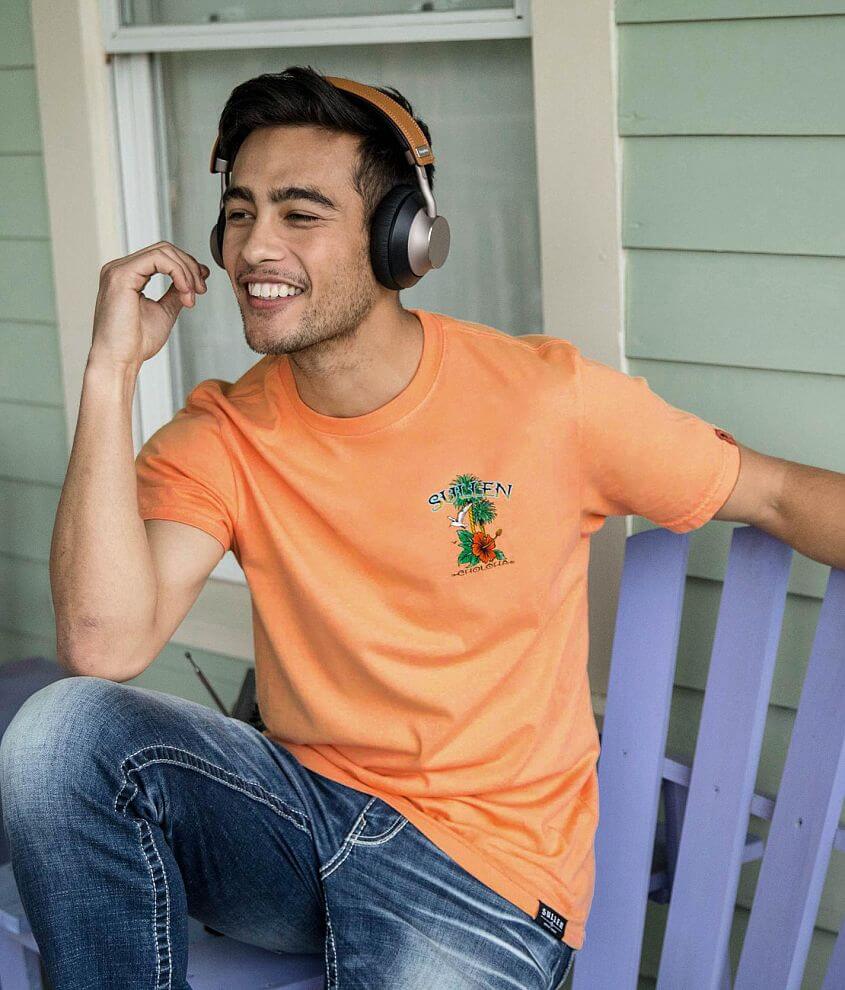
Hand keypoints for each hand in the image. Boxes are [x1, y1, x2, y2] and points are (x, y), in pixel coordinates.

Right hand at [89, 241, 209, 370]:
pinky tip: (185, 292)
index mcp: (127, 276)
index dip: (187, 266)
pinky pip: (158, 260)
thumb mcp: (164, 312)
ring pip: (163, 251)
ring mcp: (118, 270)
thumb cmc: (136, 343)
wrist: (119, 361)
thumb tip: (192, 279)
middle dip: (190, 267)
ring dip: (186, 272)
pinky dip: (178, 273)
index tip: (201, 286)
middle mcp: (119, 269)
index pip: (162, 256)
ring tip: (192, 297)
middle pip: (164, 249)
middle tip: (201, 290)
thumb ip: (175, 293)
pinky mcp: (121, 275)